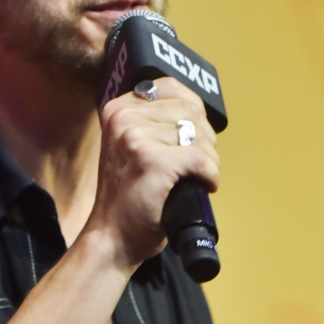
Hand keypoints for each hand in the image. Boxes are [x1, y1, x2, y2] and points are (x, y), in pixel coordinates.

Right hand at [89, 77, 219, 267]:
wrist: (113, 236)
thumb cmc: (128, 194)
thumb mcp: (129, 145)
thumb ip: (151, 122)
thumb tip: (194, 110)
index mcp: (117, 109)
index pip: (170, 86)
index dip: (192, 109)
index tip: (194, 133)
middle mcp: (123, 118)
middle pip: (191, 110)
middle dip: (205, 138)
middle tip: (196, 163)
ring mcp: (136, 138)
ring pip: (200, 136)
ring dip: (209, 160)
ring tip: (196, 176)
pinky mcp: (153, 162)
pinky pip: (201, 158)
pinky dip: (211, 175)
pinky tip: (203, 185)